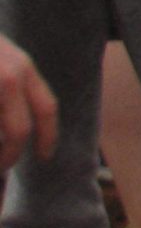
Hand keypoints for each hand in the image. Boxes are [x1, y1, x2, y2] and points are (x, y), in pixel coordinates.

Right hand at [0, 34, 56, 171]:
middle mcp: (8, 78)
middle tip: (2, 168)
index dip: (48, 137)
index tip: (46, 157)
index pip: (46, 108)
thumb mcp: (3, 59)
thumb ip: (17, 84)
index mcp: (22, 69)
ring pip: (0, 135)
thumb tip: (23, 129)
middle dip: (10, 156)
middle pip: (19, 132)